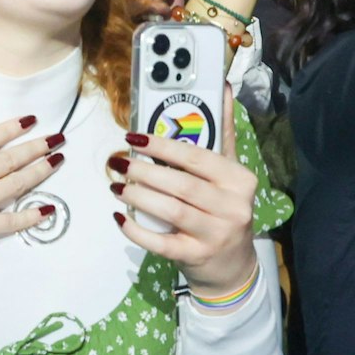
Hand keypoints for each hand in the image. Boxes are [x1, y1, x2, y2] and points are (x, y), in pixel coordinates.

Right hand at [0, 106, 60, 293]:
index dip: (9, 129)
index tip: (31, 120)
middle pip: (9, 159)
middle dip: (34, 147)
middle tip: (58, 138)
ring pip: (16, 183)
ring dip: (39, 171)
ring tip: (58, 160)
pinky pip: (12, 221)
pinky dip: (31, 216)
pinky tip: (49, 210)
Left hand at [112, 87, 259, 297]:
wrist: (233, 265)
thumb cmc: (224, 210)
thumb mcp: (229, 173)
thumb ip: (223, 134)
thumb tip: (225, 89)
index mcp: (239, 180)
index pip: (197, 158)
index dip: (162, 146)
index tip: (133, 136)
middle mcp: (233, 206)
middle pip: (180, 184)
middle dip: (143, 171)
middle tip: (116, 162)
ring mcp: (215, 234)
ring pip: (170, 210)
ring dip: (137, 196)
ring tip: (115, 185)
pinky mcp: (195, 256)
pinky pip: (160, 242)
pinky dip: (136, 230)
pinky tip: (119, 216)